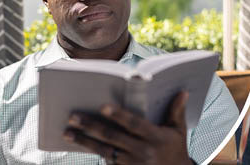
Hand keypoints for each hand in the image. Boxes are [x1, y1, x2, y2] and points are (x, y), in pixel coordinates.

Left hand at [64, 91, 189, 164]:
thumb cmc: (175, 149)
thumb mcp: (179, 132)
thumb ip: (177, 111)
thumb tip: (182, 91)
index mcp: (156, 138)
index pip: (134, 125)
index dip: (119, 116)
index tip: (103, 106)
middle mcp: (142, 152)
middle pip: (113, 138)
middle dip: (91, 126)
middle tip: (73, 116)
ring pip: (104, 151)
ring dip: (84, 141)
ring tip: (67, 131)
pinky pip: (105, 161)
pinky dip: (91, 151)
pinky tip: (77, 142)